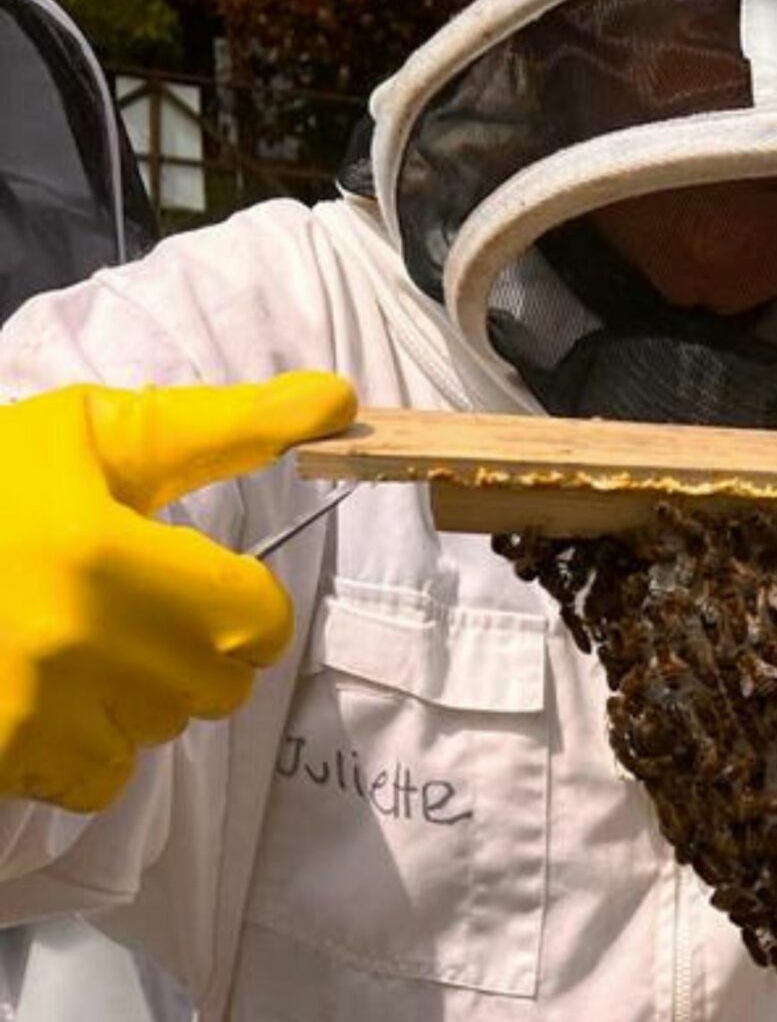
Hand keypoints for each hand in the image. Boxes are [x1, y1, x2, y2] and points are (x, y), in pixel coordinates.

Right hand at [0, 373, 356, 810]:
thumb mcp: (92, 435)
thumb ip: (225, 427)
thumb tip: (340, 401)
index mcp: (104, 555)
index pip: (258, 622)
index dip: (243, 602)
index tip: (202, 581)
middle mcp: (71, 645)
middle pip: (217, 688)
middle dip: (194, 651)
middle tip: (134, 609)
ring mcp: (25, 712)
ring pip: (157, 735)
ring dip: (138, 699)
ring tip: (77, 645)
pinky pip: (95, 781)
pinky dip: (85, 748)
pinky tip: (46, 692)